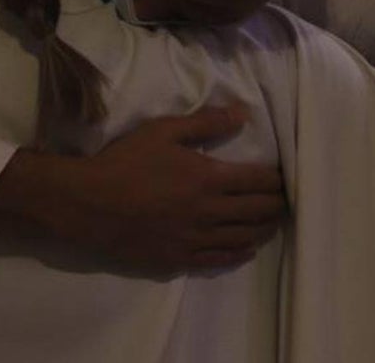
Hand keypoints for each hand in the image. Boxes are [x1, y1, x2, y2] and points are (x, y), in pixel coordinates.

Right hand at [0, 105, 285, 271]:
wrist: (89, 204)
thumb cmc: (125, 162)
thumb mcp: (163, 131)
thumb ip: (206, 123)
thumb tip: (243, 114)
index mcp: (209, 179)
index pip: (259, 181)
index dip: (278, 178)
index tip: (285, 175)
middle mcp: (210, 213)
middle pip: (258, 212)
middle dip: (277, 204)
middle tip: (285, 199)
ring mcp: (197, 240)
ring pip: (244, 238)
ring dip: (264, 229)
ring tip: (272, 222)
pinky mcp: (181, 259)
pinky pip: (220, 259)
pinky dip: (240, 253)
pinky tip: (246, 247)